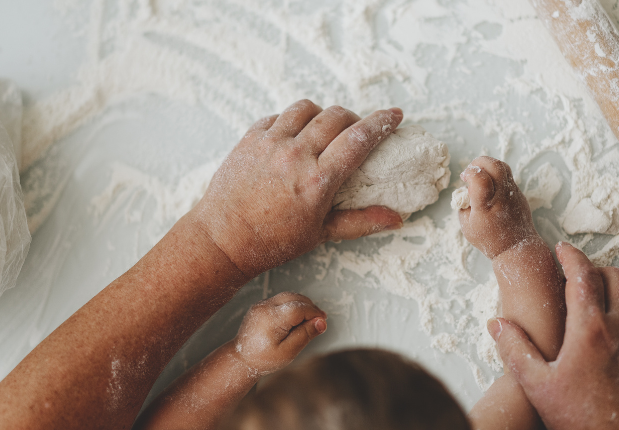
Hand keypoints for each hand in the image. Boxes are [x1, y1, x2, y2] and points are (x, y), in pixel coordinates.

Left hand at [191, 100, 404, 276]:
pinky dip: (292, 121)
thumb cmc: (273, 241)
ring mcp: (270, 143)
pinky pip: (278, 116)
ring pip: (307, 108)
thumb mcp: (321, 234)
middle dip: (354, 119)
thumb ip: (361, 222)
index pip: (359, 138)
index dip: (382, 123)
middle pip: (336, 116)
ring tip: (324, 130)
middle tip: (356, 131)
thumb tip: (395, 218)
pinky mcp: (250, 138)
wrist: (223, 239)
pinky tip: (295, 136)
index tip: (394, 115)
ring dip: (322, 115)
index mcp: (318, 180)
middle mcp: (295, 155)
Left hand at [234, 292, 326, 374]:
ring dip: (302, 305)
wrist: (242, 359)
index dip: (314, 313)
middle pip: (295, 298)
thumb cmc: (264, 359)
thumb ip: (305, 335)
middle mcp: (264, 307)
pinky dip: (293, 306)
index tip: (323, 322)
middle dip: (310, 307)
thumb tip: (322, 322)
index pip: (299, 308)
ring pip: (289, 296)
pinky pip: (281, 300)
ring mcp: (261, 304)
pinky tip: (296, 320)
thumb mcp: (288, 351)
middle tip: (319, 321)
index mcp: (271, 319)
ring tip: (309, 321)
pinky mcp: (261, 305)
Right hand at [458, 156, 536, 258]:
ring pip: (503, 167)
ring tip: (480, 178)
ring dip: (488, 167)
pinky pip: (507, 177)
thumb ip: (463, 205)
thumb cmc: (488, 239)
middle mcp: (501, 198)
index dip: (470, 172)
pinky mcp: (519, 194)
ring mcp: (513, 195)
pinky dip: (496, 177)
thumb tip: (464, 188)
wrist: (516, 248)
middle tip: (472, 171)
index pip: (480, 178)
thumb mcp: (467, 225)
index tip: (464, 178)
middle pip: (495, 166)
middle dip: (479, 162)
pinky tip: (490, 189)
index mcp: (486, 206)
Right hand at [488, 242, 618, 429]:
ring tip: (595, 292)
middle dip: (595, 266)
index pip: (583, 275)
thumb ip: (515, 350)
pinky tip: (614, 325)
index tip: (562, 249)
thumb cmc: (581, 419)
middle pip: (616, 277)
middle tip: (576, 270)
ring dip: (616, 285)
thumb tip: (498, 324)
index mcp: (590, 329)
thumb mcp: (537, 385)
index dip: (571, 256)